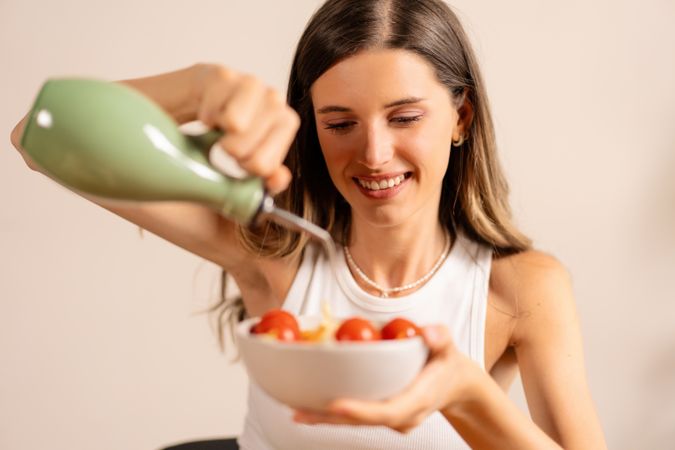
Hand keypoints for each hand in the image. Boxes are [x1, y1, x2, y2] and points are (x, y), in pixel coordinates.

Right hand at [197, 65, 299, 194]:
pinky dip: (204, 117)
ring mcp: (251, 83)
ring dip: (217, 132)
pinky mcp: (223, 73)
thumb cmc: (228, 131)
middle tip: (227, 138)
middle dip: (230, 150)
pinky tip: (209, 109)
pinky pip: (210, 111)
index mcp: (286, 122)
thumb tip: (280, 179)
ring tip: (220, 124)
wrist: (201, 96)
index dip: (243, 167)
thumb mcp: (249, 160)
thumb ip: (269, 176)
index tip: (242, 155)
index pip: (263, 166)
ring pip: (235, 126)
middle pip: (245, 148)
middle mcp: (275, 99)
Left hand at [292, 325, 476, 432]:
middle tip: (299, 412)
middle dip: (331, 418)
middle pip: (364, 422)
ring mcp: (392, 419)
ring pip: (355, 422)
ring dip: (325, 418)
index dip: (362, 410)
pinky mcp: (381, 415)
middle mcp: (402, 416)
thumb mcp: (448, 346)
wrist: (453, 385)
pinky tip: (307, 404)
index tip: (337, 405)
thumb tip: (429, 332)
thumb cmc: (446, 362)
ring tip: (295, 409)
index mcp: (418, 399)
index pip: (389, 411)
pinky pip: (355, 416)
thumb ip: (440, 337)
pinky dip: (331, 412)